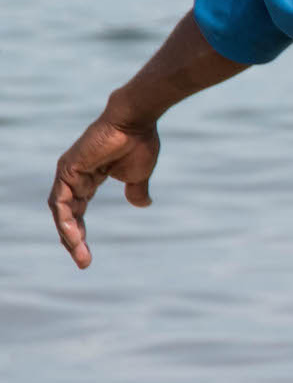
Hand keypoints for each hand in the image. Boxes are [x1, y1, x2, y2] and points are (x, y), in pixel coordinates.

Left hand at [49, 107, 163, 268]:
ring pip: (61, 211)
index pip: (77, 210)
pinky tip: (73, 236)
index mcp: (87, 177)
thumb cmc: (139, 142)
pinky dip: (65, 220)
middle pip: (66, 214)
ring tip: (80, 255)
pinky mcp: (67, 170)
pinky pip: (60, 201)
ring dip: (69, 235)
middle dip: (74, 240)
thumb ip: (136, 190)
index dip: (81, 233)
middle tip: (83, 262)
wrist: (136, 120)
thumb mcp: (138, 175)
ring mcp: (67, 173)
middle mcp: (72, 176)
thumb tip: (142, 204)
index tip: (87, 256)